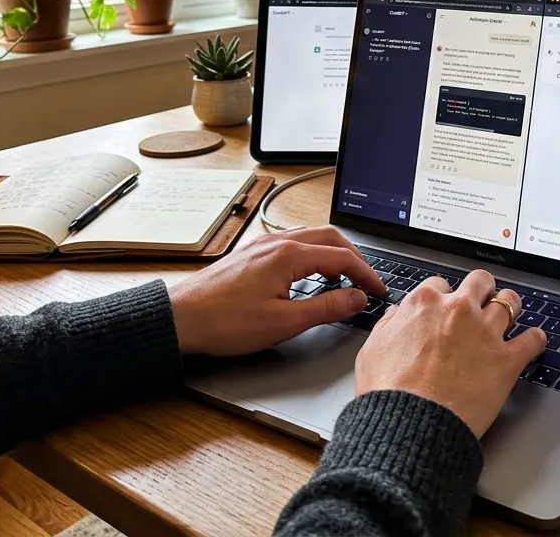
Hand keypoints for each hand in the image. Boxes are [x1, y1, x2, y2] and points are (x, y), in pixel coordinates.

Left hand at [168, 226, 385, 355]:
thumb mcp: (284, 322)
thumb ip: (326, 308)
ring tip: (344, 275)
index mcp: (289, 255)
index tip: (379, 289)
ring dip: (333, 252)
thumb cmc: (224, 322)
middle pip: (329, 238)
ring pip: (310, 237)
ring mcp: (262, 245)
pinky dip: (312, 253)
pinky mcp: (251, 253)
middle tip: (366, 279)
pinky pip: (292, 242)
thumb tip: (356, 298)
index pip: (342, 257)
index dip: (366, 274)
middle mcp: (277, 242)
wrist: (180, 318)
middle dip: (354, 257)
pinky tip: (310, 271)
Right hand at [355, 270, 546, 437]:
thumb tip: (400, 315)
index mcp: (425, 303)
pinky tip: (532, 343)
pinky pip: (533, 339)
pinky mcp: (506, 360)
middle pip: (480, 282)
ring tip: (511, 316)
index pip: (441, 285)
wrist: (409, 424)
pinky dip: (534, 340)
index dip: (444, 297)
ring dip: (510, 308)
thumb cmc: (388, 392)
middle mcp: (458, 310)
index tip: (446, 307)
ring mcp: (485, 333)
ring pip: (510, 303)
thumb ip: (391, 324)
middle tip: (481, 304)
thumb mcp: (373, 349)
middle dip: (481, 291)